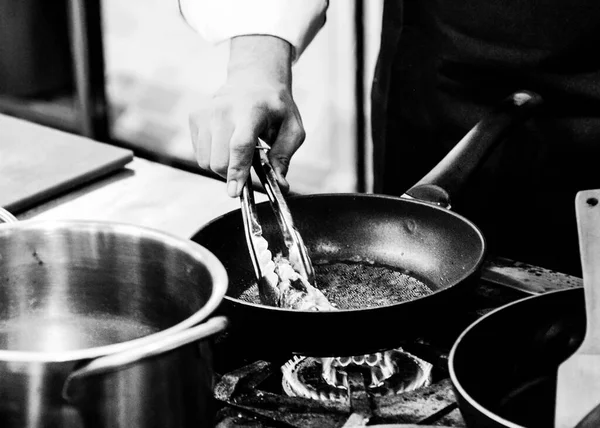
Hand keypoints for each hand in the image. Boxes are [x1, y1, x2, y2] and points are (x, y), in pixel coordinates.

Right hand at [190, 35, 305, 197]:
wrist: (254, 79)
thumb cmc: (275, 108)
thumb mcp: (292, 129)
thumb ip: (284, 156)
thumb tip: (280, 185)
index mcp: (251, 110)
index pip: (240, 145)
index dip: (237, 171)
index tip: (236, 191)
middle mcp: (224, 109)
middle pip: (219, 160)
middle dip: (233, 174)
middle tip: (248, 168)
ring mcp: (206, 112)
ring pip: (206, 161)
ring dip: (223, 166)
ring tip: (238, 151)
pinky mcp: (195, 117)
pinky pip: (200, 154)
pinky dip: (213, 157)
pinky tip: (226, 143)